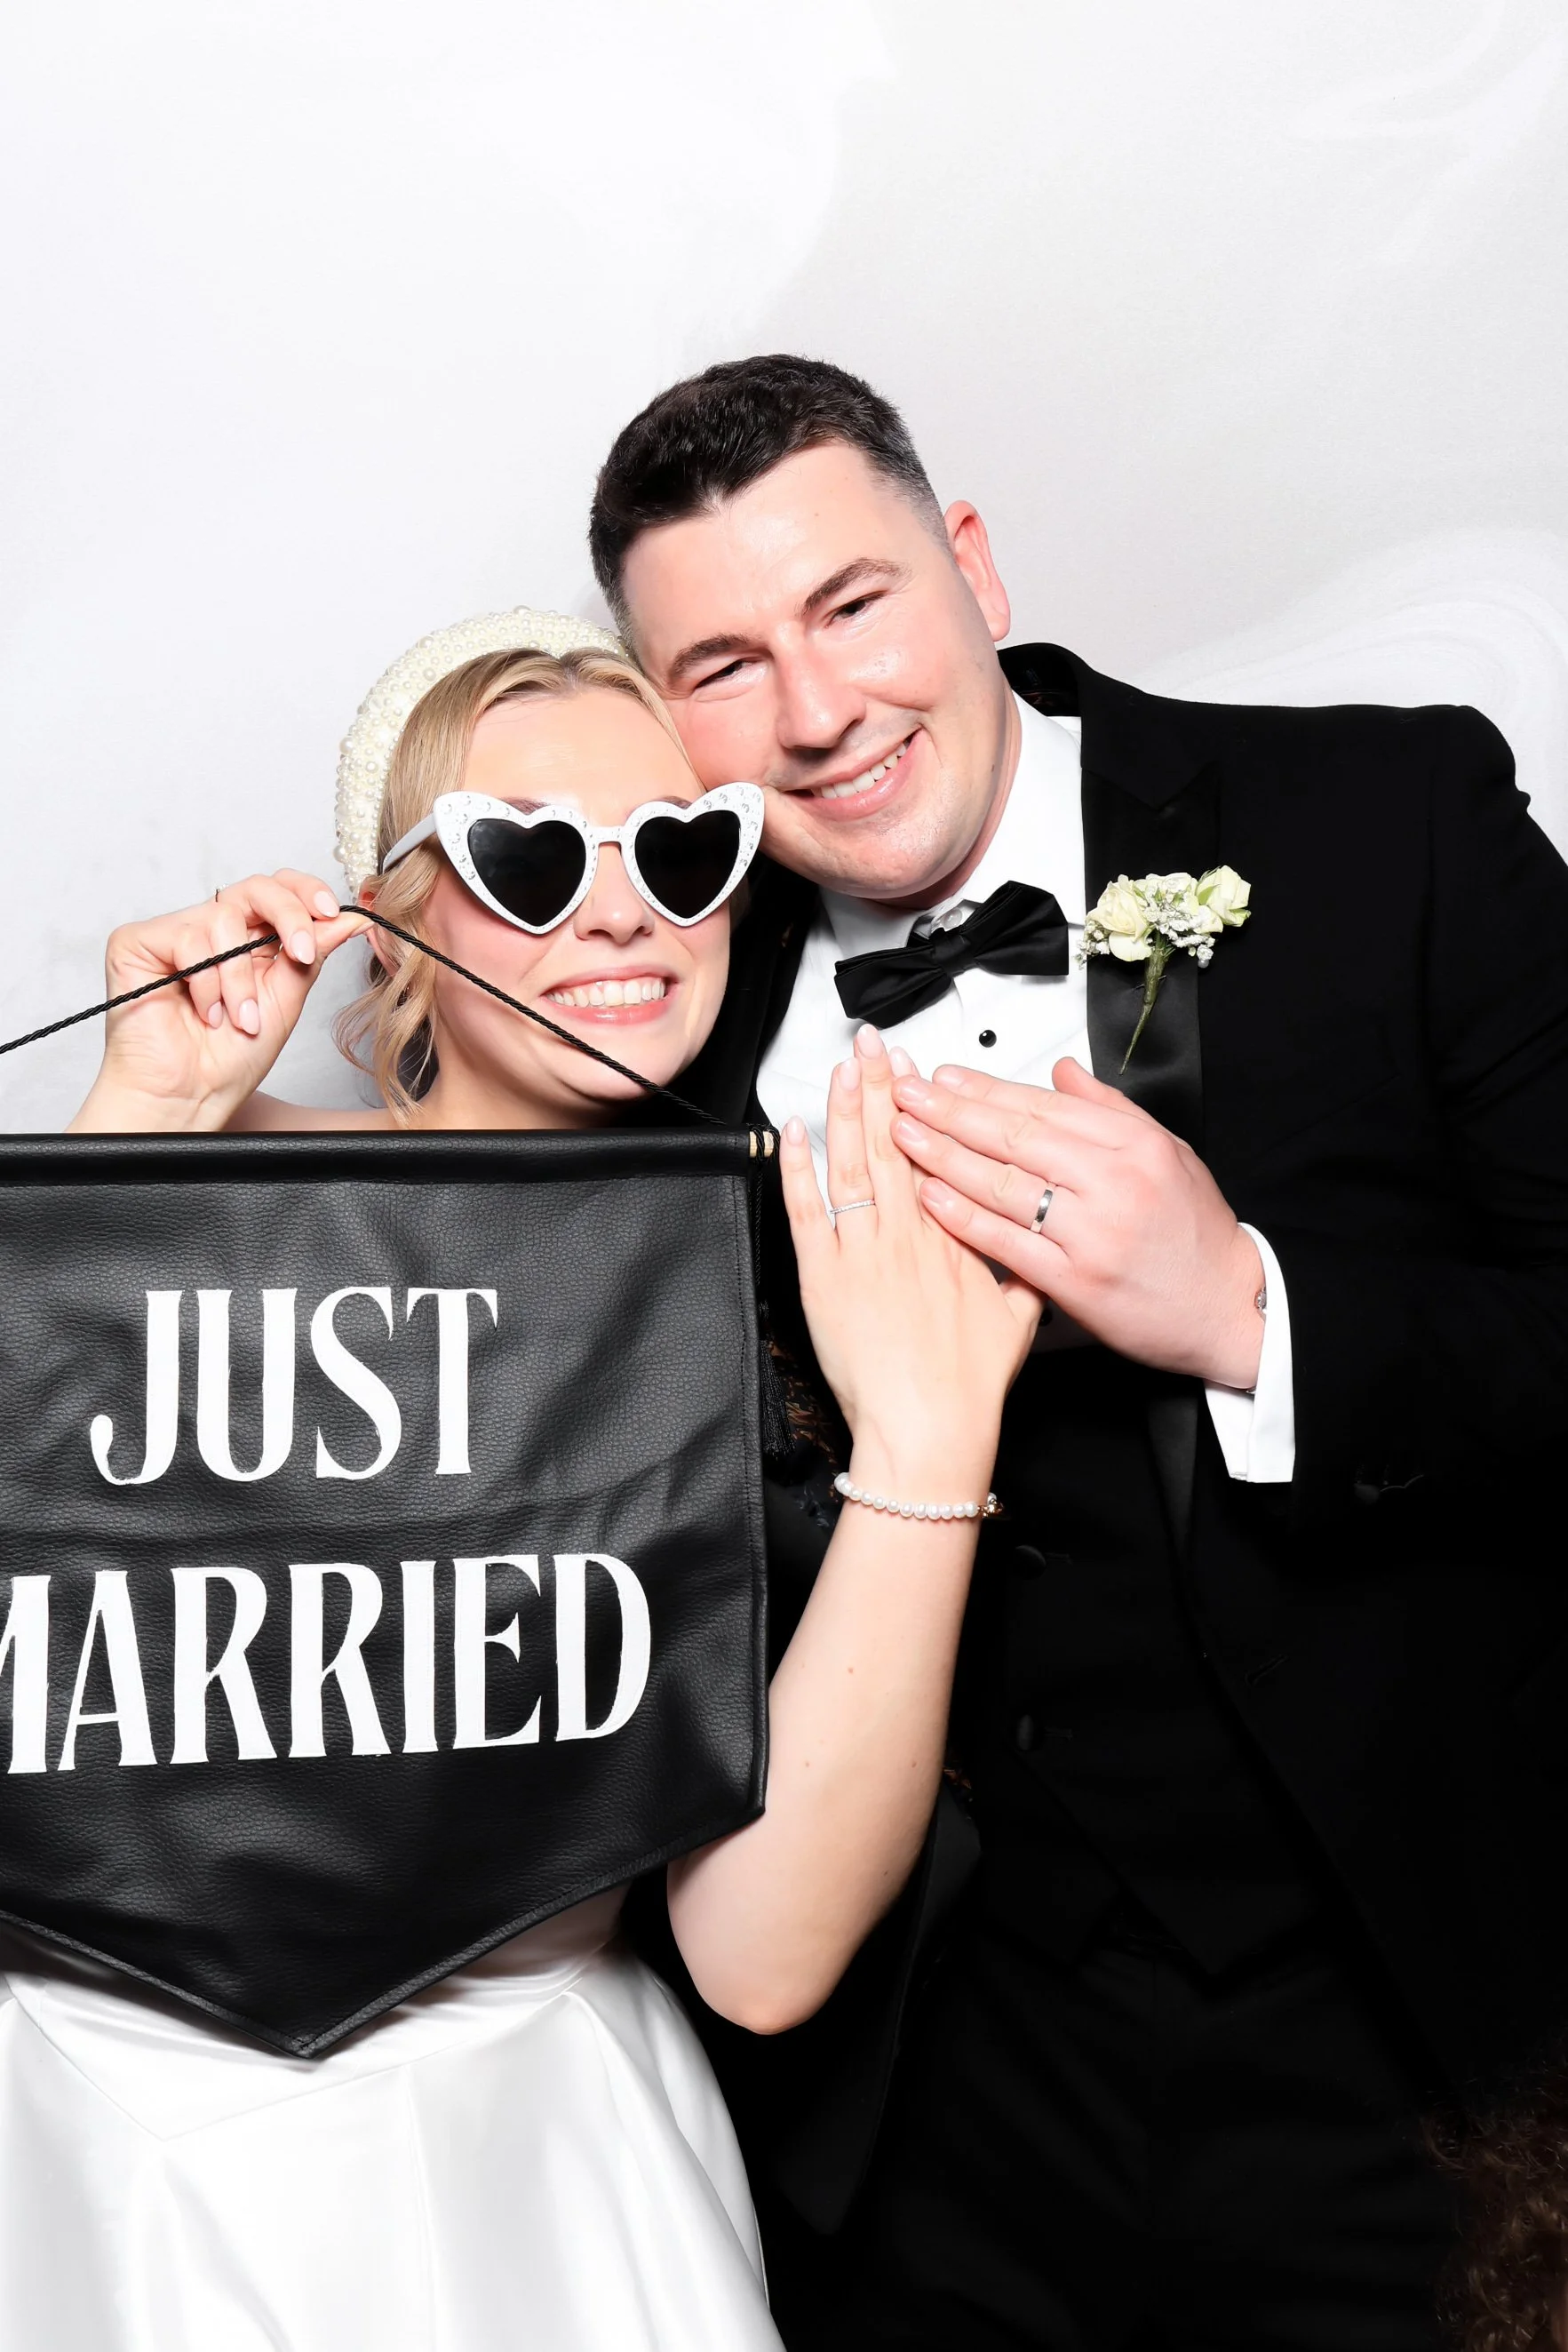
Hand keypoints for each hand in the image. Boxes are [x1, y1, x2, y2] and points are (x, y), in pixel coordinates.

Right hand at [69, 872, 366, 1133]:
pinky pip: (187, 938)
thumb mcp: (285, 1000)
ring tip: (239, 1019)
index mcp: (247, 940)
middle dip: (288, 918)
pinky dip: (206, 983)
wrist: (190, 1097)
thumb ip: (312, 953)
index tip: (333, 912)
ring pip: (223, 919)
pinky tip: (205, 1014)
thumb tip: (353, 918)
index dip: (305, 892)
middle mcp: (210, 930)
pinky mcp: (136, 943)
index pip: (277, 890)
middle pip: (255, 888)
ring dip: (240, 979)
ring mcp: (173, 933)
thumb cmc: (230, 1059)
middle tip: (302, 954)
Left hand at [780, 1025, 1039, 1494]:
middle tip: (875, 1045)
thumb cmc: (967, 1389)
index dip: (924, 1112)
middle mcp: (909, 1238)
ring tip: (843, 1067)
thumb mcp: (1016, 1327)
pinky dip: (798, 1169)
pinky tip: (793, 1131)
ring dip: (846, 1112)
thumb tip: (1031, 1264)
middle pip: (894, 1147)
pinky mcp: (826, 1278)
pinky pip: (807, 1211)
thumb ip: (1020, 1285)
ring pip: (853, 1166)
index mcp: (953, 1242)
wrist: (930, 1430)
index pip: (938, 1159)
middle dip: (884, 1089)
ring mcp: (865, 1254)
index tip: (918, 1075)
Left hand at [890, 1056, 1264, 1389]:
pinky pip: (1007, 1242)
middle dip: (950, 1111)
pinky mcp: (1077, 1281)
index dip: (986, 1088)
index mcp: (1134, 1145)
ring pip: (1004, 1184)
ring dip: (944, 1156)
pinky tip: (930, 1196)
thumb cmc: (1197, 1236)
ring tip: (903, 1136)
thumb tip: (1062, 1071)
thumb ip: (1110, 1109)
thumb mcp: (1168, 1153)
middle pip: (1014, 1136)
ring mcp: (1092, 1233)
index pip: (1043, 1106)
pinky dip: (964, 1217)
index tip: (945, 1075)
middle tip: (906, 1093)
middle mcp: (1113, 1182)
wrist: (1229, 1308)